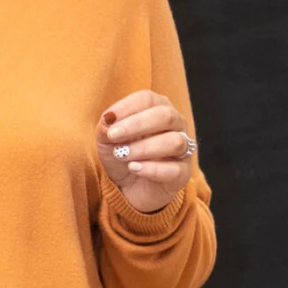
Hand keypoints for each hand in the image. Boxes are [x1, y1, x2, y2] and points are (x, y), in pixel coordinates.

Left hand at [95, 90, 195, 213]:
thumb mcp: (107, 140)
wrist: (128, 188)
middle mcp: (175, 124)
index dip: (127, 107)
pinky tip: (134, 168)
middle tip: (113, 136)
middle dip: (137, 125)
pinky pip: (174, 169)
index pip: (148, 99)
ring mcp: (182, 148)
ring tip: (122, 155)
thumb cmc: (121, 155)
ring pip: (173, 141)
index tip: (108, 120)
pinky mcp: (182, 173)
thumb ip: (106, 127)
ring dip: (144, 148)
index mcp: (158, 108)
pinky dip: (152, 169)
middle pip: (165, 115)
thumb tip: (108, 119)